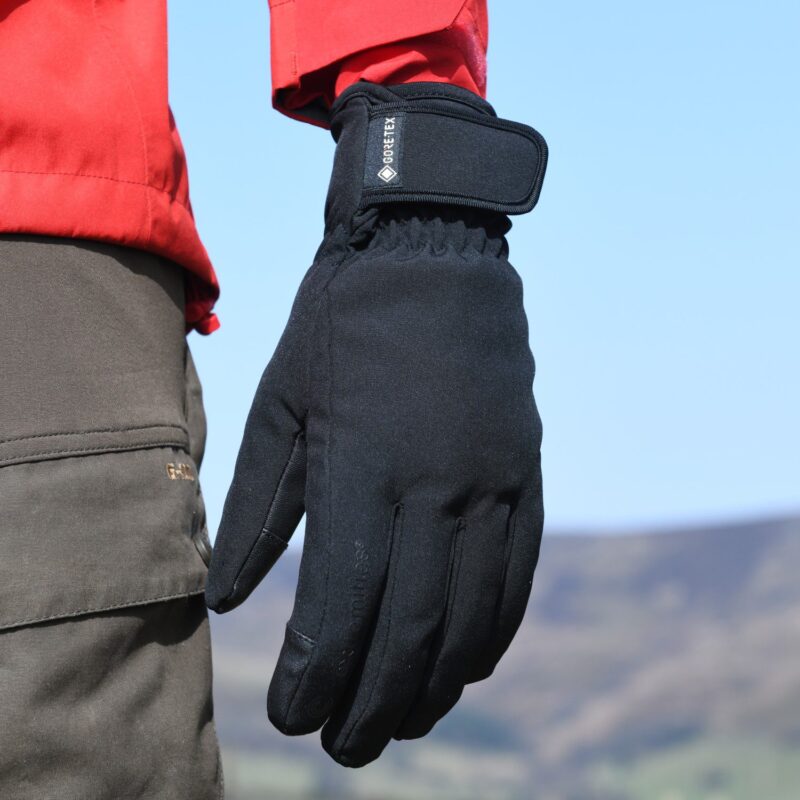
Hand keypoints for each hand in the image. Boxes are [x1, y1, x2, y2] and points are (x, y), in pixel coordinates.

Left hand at [206, 82, 546, 766]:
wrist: (432, 255)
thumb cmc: (341, 324)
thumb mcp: (281, 403)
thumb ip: (259, 508)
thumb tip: (234, 601)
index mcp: (365, 469)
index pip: (341, 608)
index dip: (316, 676)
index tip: (292, 713)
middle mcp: (437, 489)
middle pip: (410, 631)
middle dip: (374, 704)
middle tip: (347, 747)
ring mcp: (491, 483)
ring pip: (472, 617)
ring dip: (436, 684)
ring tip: (405, 721)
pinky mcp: (522, 472)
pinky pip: (517, 574)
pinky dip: (494, 633)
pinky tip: (470, 667)